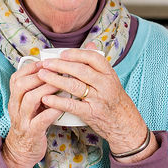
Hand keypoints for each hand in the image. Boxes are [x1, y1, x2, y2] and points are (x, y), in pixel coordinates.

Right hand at [2, 58, 65, 167]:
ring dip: (46, 89)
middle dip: (39, 76)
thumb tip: (51, 71)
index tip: (46, 62)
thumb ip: (36, 90)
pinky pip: (41, 119)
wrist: (21, 152)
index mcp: (15, 99)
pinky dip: (52, 110)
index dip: (31, 68)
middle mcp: (15, 107)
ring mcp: (22, 120)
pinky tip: (62, 105)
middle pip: (21, 85)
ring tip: (61, 85)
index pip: (16, 77)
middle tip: (56, 71)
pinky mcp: (31, 133)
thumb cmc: (31, 124)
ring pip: (30, 99)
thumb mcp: (29, 106)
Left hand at [37, 44, 156, 162]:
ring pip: (75, 86)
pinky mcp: (91, 113)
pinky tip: (46, 98)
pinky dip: (58, 101)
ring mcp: (98, 99)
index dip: (76, 54)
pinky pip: (72, 105)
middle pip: (80, 70)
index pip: (93, 57)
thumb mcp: (111, 79)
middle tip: (45, 63)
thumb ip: (99, 63)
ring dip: (55, 79)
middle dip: (60, 65)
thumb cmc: (114, 99)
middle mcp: (105, 85)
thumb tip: (90, 43)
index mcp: (109, 74)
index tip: (61, 53)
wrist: (124, 123)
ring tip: (42, 75)